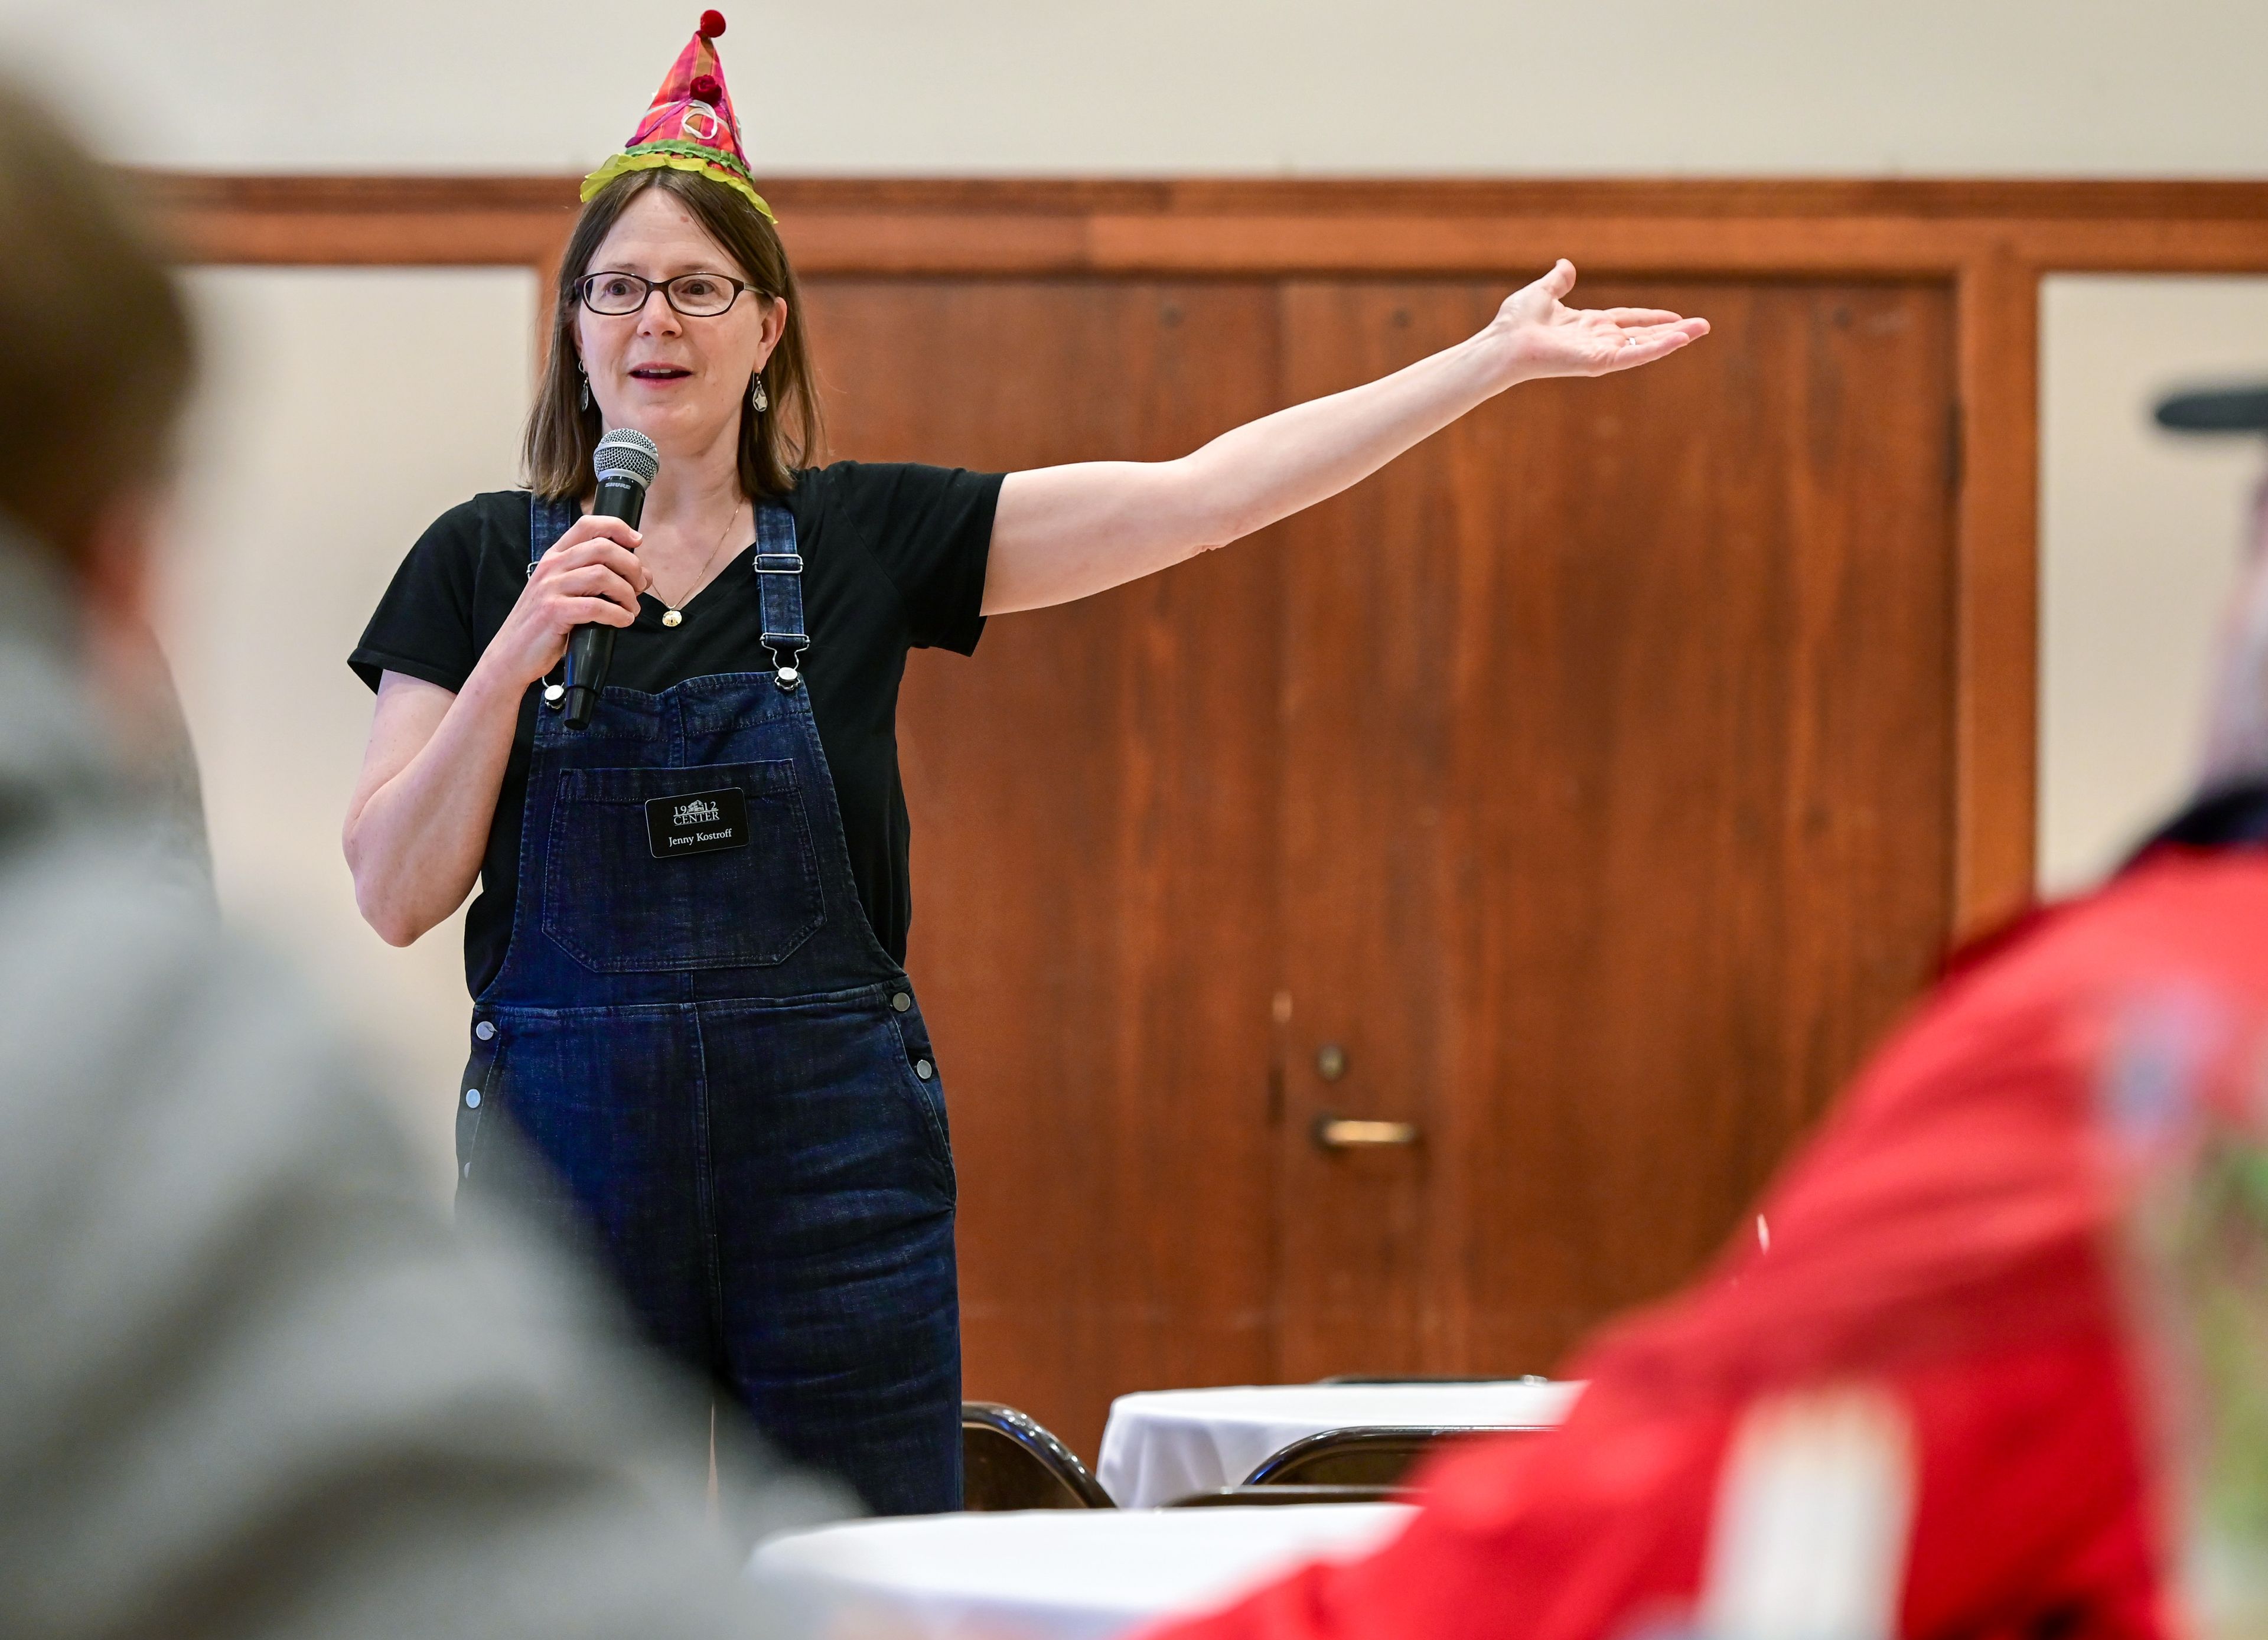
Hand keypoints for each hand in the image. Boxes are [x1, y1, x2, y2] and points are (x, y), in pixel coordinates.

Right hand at [482, 514, 650, 688]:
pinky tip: (622, 621)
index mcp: (555, 557)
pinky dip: (617, 614)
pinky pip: (595, 606)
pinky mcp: (553, 612)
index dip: (617, 527)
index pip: (587, 525)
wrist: (511, 655)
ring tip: (631, 609)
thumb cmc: (545, 626)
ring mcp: (550, 588)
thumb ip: (597, 579)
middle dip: (631, 566)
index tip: (637, 540)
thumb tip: (643, 574)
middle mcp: (551, 567)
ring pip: (602, 575)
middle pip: (602, 548)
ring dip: (626, 593)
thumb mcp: (566, 593)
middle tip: (640, 586)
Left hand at [1485, 260, 1708, 383]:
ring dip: (1674, 339)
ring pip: (1644, 346)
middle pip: (1643, 335)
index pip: (1628, 321)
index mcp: (1588, 325)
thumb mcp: (1542, 293)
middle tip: (1702, 327)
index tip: (1675, 317)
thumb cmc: (1515, 323)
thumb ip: (1557, 281)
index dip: (1651, 318)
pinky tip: (1678, 340)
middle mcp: (1598, 340)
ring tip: (1700, 331)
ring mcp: (1599, 352)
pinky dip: (1655, 349)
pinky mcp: (1597, 362)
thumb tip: (1564, 265)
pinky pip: (1632, 356)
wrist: (1503, 342)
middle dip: (1673, 331)